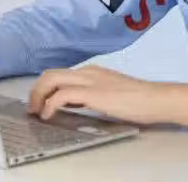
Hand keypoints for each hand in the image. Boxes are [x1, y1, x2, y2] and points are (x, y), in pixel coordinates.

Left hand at [27, 65, 163, 124]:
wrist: (155, 99)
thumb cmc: (138, 99)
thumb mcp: (107, 94)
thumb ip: (88, 95)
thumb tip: (71, 102)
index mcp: (91, 71)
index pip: (59, 74)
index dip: (44, 88)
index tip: (38, 102)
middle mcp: (87, 71)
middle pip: (50, 74)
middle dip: (35, 90)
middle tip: (32, 108)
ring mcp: (89, 80)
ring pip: (51, 79)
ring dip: (38, 96)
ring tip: (36, 112)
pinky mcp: (93, 93)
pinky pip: (62, 95)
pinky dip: (50, 104)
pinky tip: (48, 116)